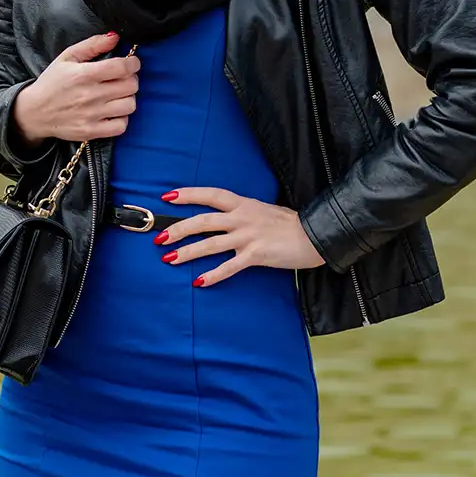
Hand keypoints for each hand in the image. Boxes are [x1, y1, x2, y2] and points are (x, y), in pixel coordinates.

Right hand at [12, 32, 138, 145]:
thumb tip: (115, 37)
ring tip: (118, 95)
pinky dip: (122, 118)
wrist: (34, 112)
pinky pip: (121, 126)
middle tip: (123, 78)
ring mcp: (91, 115)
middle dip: (131, 79)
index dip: (133, 63)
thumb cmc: (52, 82)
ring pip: (129, 105)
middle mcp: (90, 95)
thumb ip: (92, 45)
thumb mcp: (67, 57)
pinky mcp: (91, 132)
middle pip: (130, 86)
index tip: (132, 63)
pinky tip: (113, 112)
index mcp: (84, 74)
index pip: (122, 67)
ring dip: (128, 98)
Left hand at [154, 187, 324, 286]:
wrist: (315, 235)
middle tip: (160, 238)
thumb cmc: (289, 224)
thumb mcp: (263, 210)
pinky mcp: (256, 255)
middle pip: (203, 221)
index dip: (188, 194)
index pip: (210, 194)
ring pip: (211, 243)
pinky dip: (213, 275)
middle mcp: (243, 218)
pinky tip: (200, 281)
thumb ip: (243, 214)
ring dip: (188, 252)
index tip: (168, 197)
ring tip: (170, 259)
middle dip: (178, 229)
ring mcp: (249, 236)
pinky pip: (229, 267)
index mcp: (243, 203)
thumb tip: (224, 220)